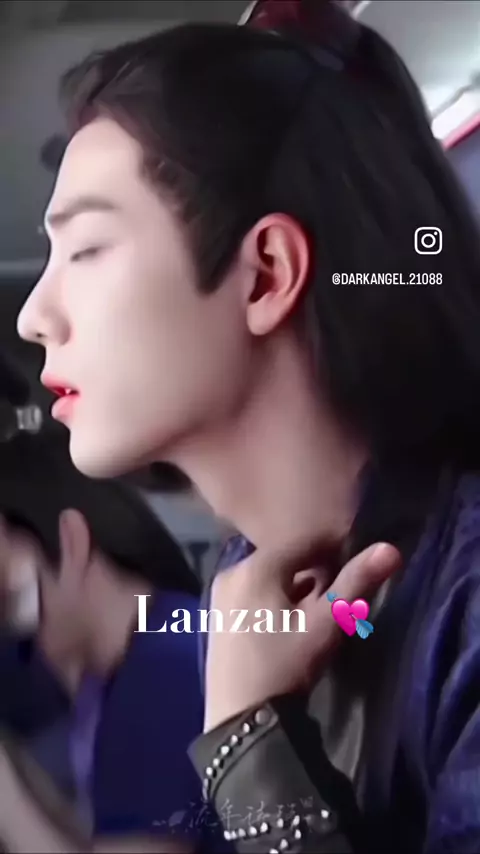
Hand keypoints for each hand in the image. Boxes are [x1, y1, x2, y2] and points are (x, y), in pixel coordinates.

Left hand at [204, 541, 400, 730]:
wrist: (241, 722)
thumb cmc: (285, 665)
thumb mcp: (326, 625)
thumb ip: (356, 584)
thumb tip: (391, 548)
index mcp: (256, 567)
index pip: (305, 541)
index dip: (335, 547)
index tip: (359, 561)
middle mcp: (232, 572)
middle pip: (285, 558)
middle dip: (315, 568)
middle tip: (342, 589)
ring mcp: (221, 596)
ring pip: (270, 577)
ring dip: (297, 585)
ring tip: (321, 607)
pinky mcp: (218, 617)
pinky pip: (255, 594)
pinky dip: (276, 599)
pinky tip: (292, 621)